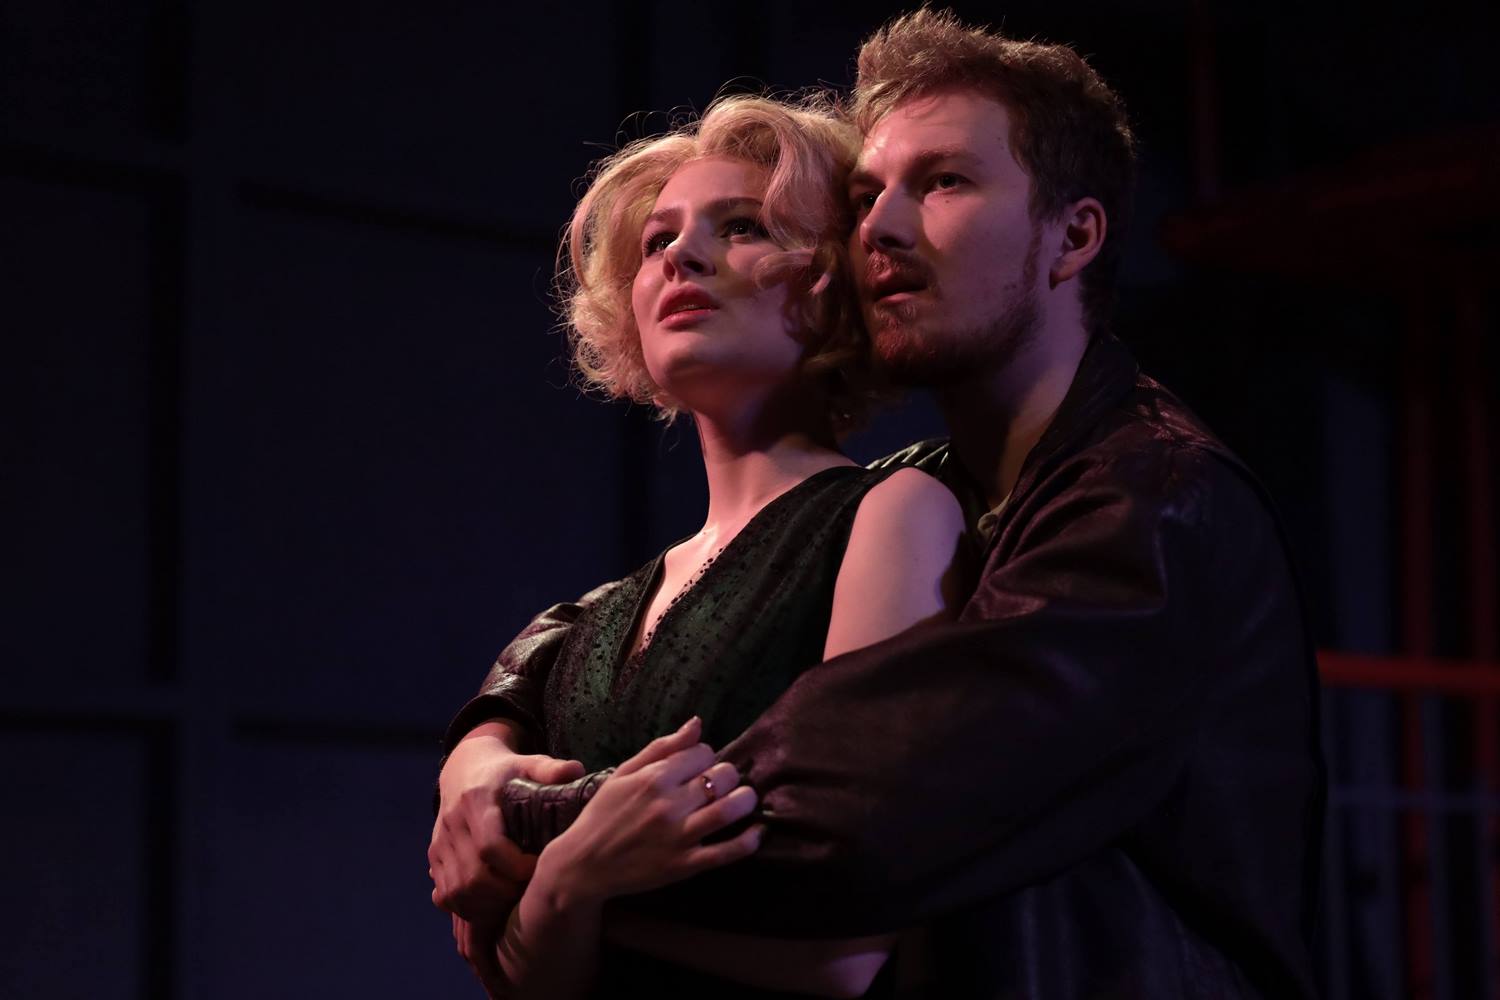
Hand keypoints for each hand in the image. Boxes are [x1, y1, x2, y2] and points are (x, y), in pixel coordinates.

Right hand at [429, 722, 584, 919]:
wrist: (463, 769)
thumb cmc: (504, 771)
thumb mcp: (528, 763)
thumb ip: (550, 769)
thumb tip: (576, 771)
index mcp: (476, 801)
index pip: (490, 846)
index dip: (517, 866)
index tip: (540, 868)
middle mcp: (453, 824)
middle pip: (473, 876)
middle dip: (505, 893)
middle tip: (530, 892)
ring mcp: (441, 843)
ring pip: (457, 891)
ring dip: (487, 907)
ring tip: (514, 903)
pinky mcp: (434, 857)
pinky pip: (446, 894)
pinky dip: (469, 908)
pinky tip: (493, 906)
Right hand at [534, 717, 762, 906]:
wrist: (584, 865)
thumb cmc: (603, 814)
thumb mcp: (624, 773)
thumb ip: (662, 747)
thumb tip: (697, 723)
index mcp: (654, 778)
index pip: (703, 753)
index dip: (705, 757)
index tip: (700, 766)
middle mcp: (669, 804)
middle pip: (722, 777)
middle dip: (728, 775)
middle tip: (723, 783)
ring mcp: (679, 836)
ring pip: (731, 809)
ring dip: (747, 800)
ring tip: (745, 799)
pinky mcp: (686, 865)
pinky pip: (729, 852)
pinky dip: (750, 840)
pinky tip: (757, 832)